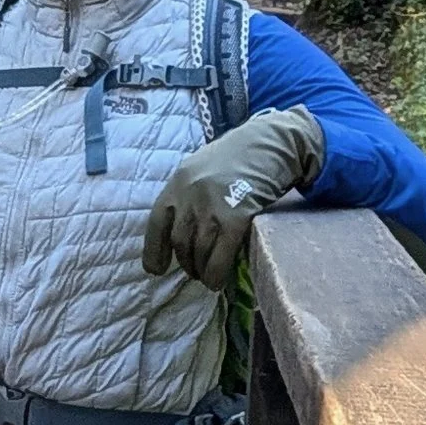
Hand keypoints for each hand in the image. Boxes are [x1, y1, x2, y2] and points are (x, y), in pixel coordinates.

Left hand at [140, 106, 326, 291]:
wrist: (272, 142)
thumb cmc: (240, 155)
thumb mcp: (202, 167)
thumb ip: (189, 192)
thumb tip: (182, 226)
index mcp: (178, 182)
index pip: (156, 223)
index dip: (153, 250)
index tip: (156, 269)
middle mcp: (190, 195)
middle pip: (179, 241)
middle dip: (186, 263)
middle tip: (195, 271)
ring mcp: (212, 207)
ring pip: (198, 252)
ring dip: (202, 271)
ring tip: (208, 277)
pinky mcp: (236, 218)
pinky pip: (220, 256)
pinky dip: (216, 273)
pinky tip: (218, 281)